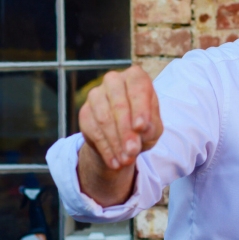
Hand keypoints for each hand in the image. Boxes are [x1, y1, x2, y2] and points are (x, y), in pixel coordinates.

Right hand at [77, 66, 163, 204]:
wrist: (123, 137)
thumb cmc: (143, 126)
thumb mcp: (153, 128)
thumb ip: (151, 127)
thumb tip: (142, 130)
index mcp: (136, 77)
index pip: (138, 89)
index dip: (140, 108)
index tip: (141, 127)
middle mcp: (114, 80)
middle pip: (119, 105)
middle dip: (127, 131)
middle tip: (133, 151)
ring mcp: (96, 94)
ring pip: (104, 119)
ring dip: (116, 142)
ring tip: (126, 160)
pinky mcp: (85, 111)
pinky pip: (93, 131)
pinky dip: (105, 149)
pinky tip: (114, 162)